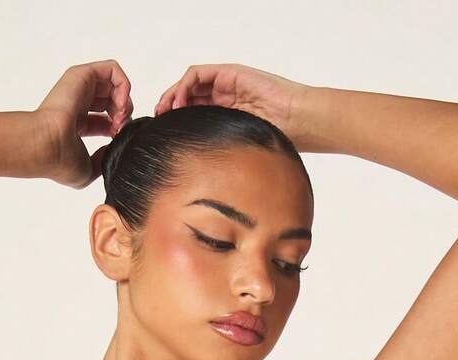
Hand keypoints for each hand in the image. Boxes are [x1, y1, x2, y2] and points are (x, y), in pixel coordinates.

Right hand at [32, 60, 133, 187]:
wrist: (46, 146)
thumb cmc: (60, 161)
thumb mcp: (89, 169)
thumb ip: (103, 159)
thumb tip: (114, 151)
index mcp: (77, 123)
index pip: (106, 120)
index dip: (119, 128)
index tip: (117, 139)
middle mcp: (78, 104)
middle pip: (112, 101)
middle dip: (124, 114)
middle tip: (121, 127)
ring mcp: (79, 88)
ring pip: (114, 84)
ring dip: (125, 100)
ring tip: (121, 115)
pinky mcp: (82, 75)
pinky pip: (112, 69)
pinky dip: (124, 84)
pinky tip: (121, 102)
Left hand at [153, 63, 312, 147]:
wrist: (299, 120)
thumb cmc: (278, 141)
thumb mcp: (239, 153)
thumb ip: (221, 157)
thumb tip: (197, 186)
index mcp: (224, 117)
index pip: (193, 115)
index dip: (176, 123)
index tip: (163, 136)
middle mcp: (223, 99)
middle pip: (187, 98)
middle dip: (169, 108)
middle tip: (158, 122)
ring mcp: (226, 85)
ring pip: (189, 85)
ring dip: (172, 95)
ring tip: (165, 112)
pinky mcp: (229, 73)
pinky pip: (198, 74)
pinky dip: (184, 85)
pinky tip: (179, 102)